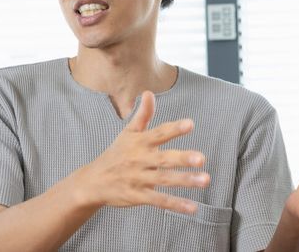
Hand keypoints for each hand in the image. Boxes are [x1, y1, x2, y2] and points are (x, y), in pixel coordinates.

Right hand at [76, 91, 209, 213]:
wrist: (93, 181)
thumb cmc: (116, 154)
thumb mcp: (128, 133)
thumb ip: (143, 114)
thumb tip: (150, 92)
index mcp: (139, 142)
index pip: (159, 133)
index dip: (174, 129)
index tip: (190, 124)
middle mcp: (139, 160)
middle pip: (163, 159)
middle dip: (182, 158)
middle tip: (202, 159)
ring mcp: (138, 179)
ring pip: (164, 180)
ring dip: (185, 180)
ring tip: (205, 180)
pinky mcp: (138, 196)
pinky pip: (159, 200)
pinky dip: (176, 204)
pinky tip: (193, 207)